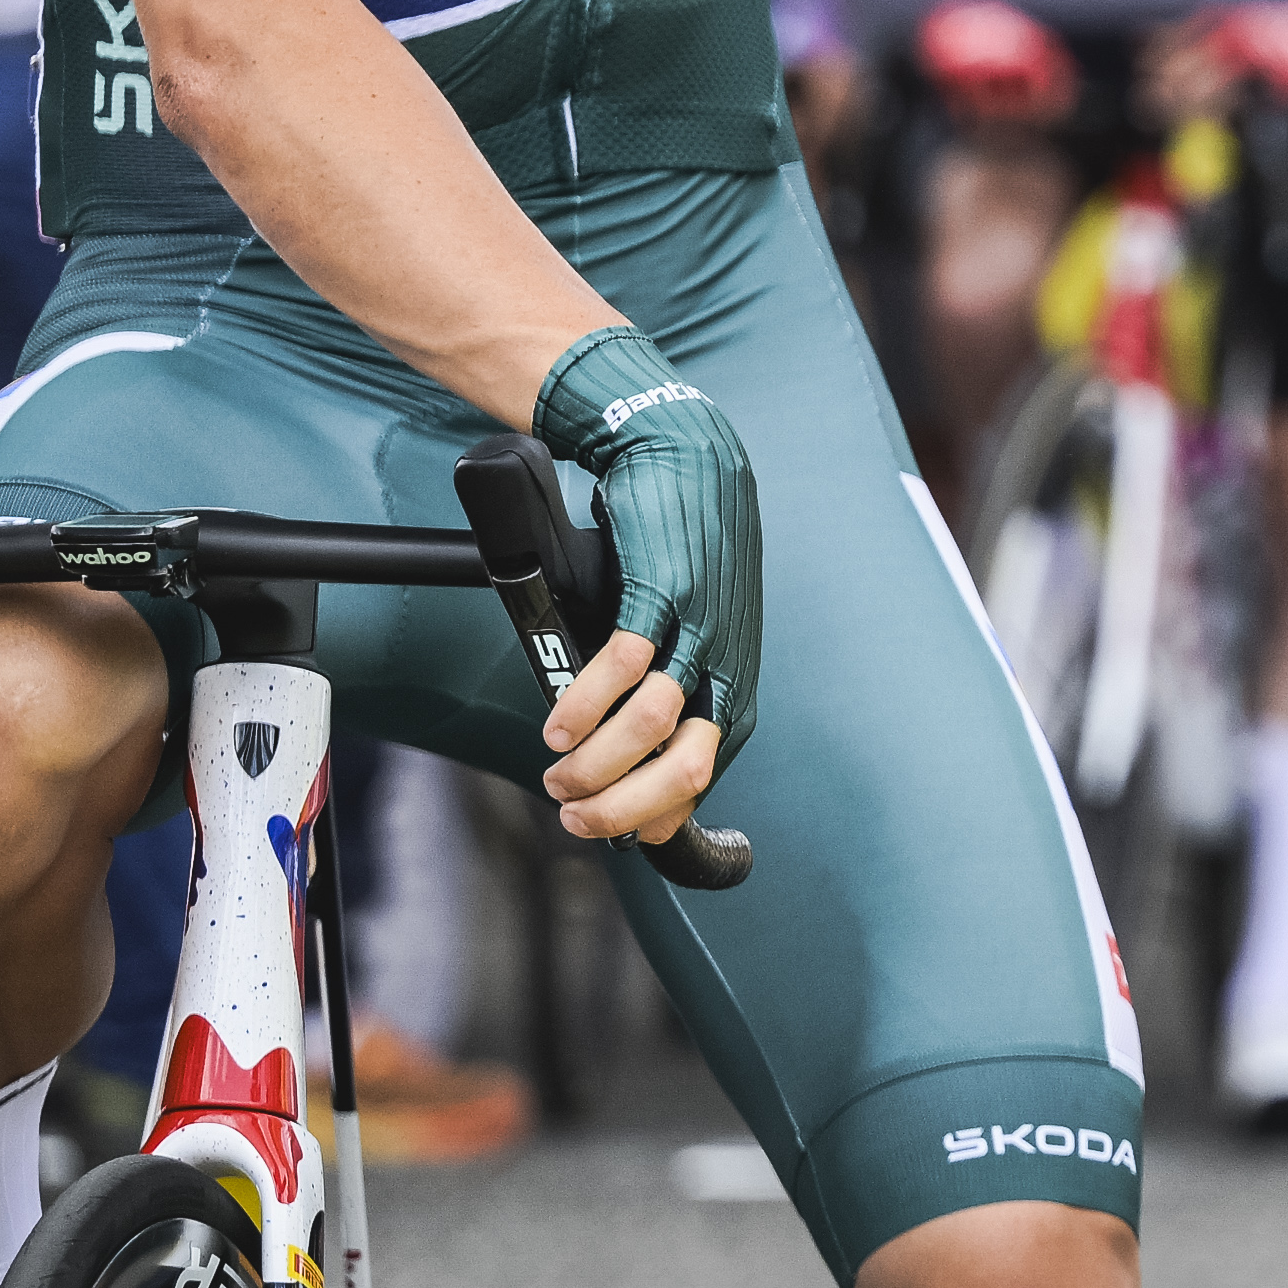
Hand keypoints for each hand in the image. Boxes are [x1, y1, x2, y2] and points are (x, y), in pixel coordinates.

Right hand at [528, 319, 760, 838]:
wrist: (687, 460)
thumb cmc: (681, 560)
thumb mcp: (687, 640)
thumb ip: (662, 696)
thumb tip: (617, 765)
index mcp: (730, 692)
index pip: (698, 786)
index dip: (643, 821)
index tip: (594, 827)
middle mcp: (723, 668)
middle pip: (688, 771)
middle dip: (619, 806)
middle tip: (569, 811)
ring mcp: (698, 630)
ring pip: (655, 724)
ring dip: (595, 760)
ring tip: (556, 763)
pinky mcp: (666, 591)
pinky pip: (628, 662)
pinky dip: (587, 700)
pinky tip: (560, 718)